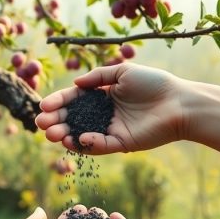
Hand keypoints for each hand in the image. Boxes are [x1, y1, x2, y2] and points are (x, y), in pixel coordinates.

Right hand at [35, 63, 186, 154]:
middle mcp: (104, 113)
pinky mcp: (121, 143)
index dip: (58, 102)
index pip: (74, 99)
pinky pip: (100, 146)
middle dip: (55, 121)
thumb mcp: (122, 72)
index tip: (43, 105)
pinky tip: (77, 139)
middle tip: (41, 124)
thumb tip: (75, 83)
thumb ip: (97, 77)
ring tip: (52, 134)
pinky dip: (87, 144)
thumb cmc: (154, 83)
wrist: (179, 102)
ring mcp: (111, 129)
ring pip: (82, 134)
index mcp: (102, 95)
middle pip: (73, 118)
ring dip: (65, 135)